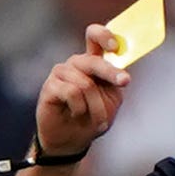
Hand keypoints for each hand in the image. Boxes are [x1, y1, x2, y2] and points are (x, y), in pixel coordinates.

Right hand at [32, 26, 129, 159]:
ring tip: (95, 119)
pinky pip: (71, 93)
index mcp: (92, 62)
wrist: (72, 140)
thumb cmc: (91, 118)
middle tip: (124, 82)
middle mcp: (76, 64)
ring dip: (95, 106)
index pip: (95, 37)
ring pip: (85, 84)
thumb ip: (115, 82)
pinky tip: (75, 113)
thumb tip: (121, 73)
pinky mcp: (50, 86)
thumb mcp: (111, 100)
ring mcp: (61, 73)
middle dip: (111, 72)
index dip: (104, 36)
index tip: (115, 47)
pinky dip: (79, 108)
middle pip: (93, 60)